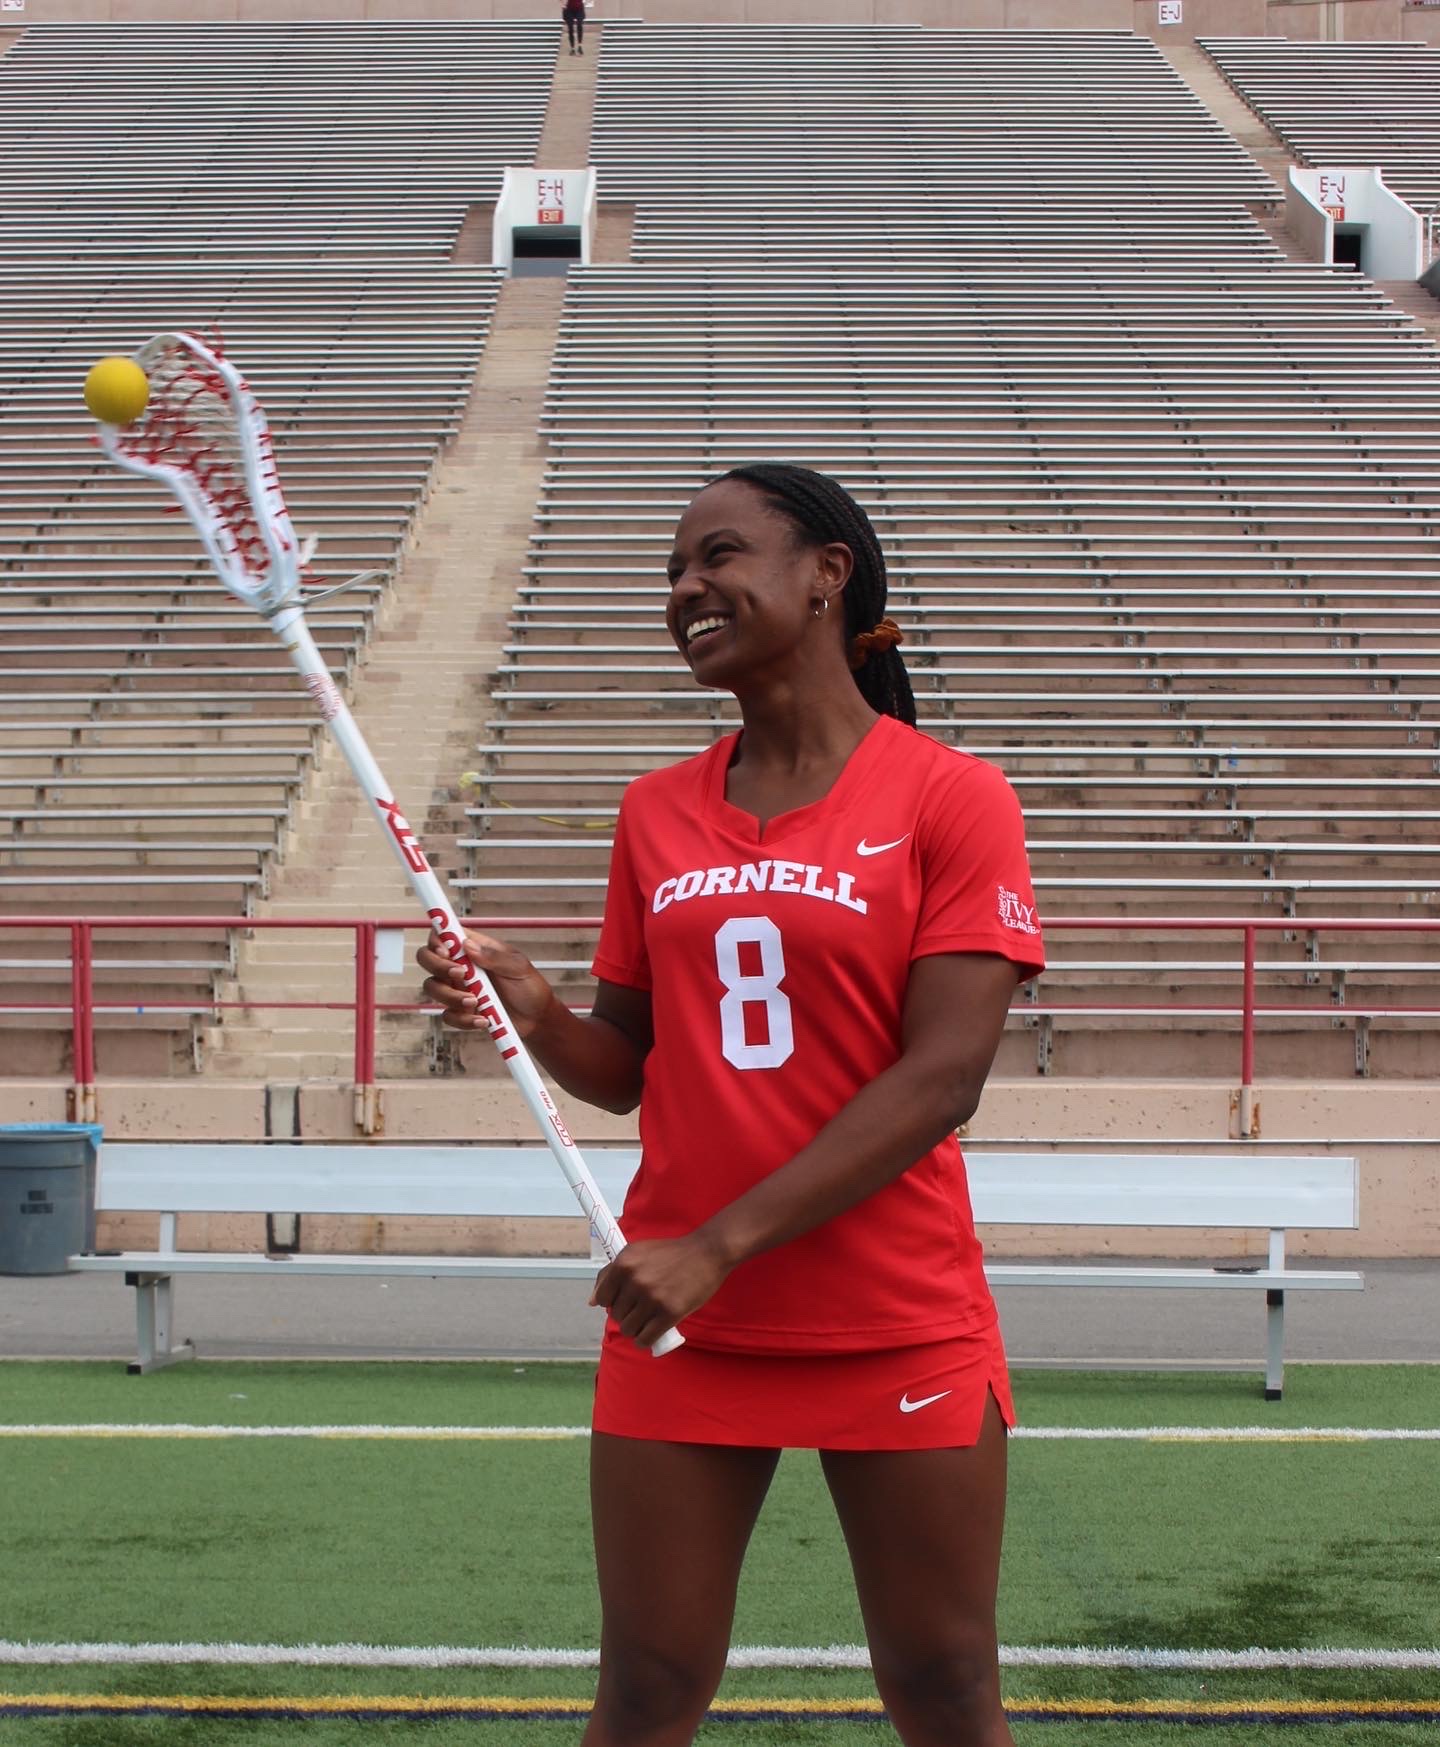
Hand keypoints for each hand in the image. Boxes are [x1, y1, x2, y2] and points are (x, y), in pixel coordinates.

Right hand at [416, 929, 557, 1038]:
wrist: (536, 1019)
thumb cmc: (529, 986)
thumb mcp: (518, 967)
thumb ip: (495, 956)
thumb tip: (468, 946)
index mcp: (474, 948)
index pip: (443, 934)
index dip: (437, 939)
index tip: (446, 951)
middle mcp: (460, 965)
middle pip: (427, 958)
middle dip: (437, 966)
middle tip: (461, 975)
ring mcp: (457, 988)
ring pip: (432, 987)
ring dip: (450, 996)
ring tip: (475, 1002)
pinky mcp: (460, 1011)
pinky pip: (447, 1015)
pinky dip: (462, 1019)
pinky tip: (482, 1020)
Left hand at [590, 1232, 732, 1349]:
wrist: (706, 1253)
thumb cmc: (671, 1253)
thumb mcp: (637, 1252)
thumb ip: (611, 1274)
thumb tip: (592, 1302)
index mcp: (624, 1263)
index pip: (602, 1298)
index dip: (612, 1301)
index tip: (625, 1300)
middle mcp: (635, 1280)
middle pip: (616, 1315)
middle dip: (627, 1315)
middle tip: (642, 1308)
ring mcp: (652, 1298)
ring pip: (629, 1329)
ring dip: (636, 1329)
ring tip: (647, 1321)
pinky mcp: (670, 1313)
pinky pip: (645, 1339)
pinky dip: (645, 1341)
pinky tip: (650, 1334)